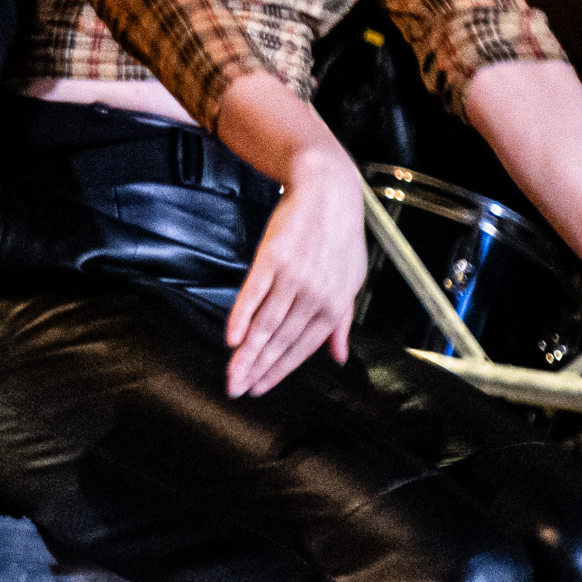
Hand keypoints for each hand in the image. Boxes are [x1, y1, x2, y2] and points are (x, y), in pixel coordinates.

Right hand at [225, 148, 364, 396]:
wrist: (327, 192)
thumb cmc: (340, 236)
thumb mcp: (351, 281)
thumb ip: (342, 322)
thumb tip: (338, 358)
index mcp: (334, 306)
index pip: (302, 349)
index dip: (279, 372)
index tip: (260, 388)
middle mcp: (314, 296)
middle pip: (280, 340)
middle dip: (257, 369)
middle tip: (236, 389)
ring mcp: (292, 278)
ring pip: (265, 324)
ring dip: (246, 353)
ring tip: (231, 373)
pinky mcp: (271, 258)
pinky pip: (253, 294)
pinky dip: (241, 317)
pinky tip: (231, 337)